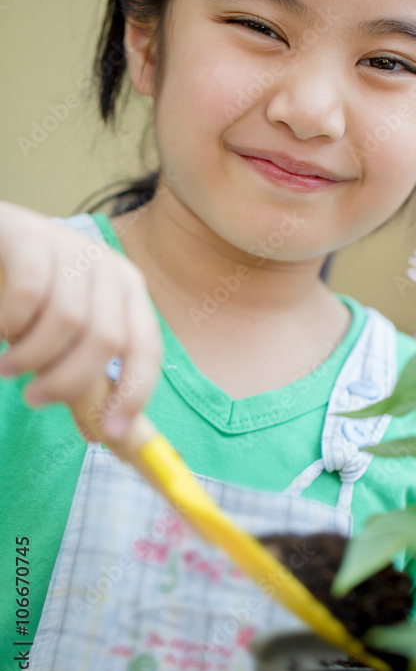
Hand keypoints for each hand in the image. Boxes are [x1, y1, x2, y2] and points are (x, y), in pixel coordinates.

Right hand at [0, 201, 161, 440]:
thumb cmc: (31, 291)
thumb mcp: (65, 332)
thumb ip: (84, 376)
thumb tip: (103, 434)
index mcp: (128, 291)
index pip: (146, 348)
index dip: (134, 393)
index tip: (110, 432)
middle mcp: (108, 266)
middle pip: (105, 339)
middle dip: (67, 381)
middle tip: (35, 399)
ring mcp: (71, 247)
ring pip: (65, 321)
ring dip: (30, 356)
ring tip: (8, 367)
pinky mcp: (32, 236)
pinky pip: (27, 295)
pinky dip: (9, 323)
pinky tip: (0, 328)